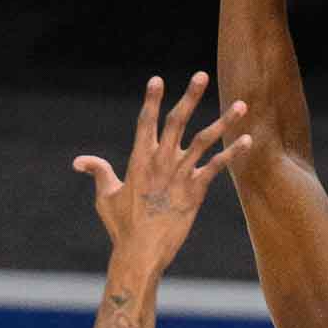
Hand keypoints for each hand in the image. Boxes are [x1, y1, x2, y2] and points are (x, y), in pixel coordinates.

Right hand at [73, 72, 249, 275]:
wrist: (141, 252)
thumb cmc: (121, 226)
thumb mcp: (105, 196)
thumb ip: (98, 172)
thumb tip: (79, 161)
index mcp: (139, 160)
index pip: (146, 122)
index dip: (151, 100)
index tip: (157, 79)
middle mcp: (161, 162)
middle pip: (177, 121)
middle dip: (190, 96)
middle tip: (201, 75)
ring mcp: (180, 175)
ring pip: (204, 140)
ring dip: (224, 121)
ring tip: (241, 104)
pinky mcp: (196, 191)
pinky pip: (217, 167)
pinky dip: (233, 154)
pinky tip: (248, 140)